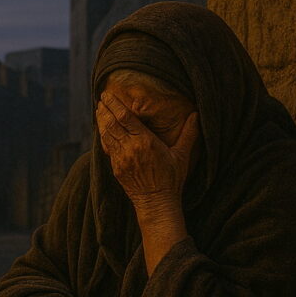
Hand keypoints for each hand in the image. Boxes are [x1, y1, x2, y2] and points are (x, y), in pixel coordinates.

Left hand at [95, 91, 198, 207]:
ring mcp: (121, 158)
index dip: (115, 104)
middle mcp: (130, 148)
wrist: (157, 202)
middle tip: (101, 98)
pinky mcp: (116, 167)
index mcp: (145, 141)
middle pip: (112, 123)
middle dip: (105, 108)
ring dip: (101, 120)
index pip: (125, 117)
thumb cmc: (171, 179)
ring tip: (99, 109)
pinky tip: (102, 128)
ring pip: (107, 134)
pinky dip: (103, 135)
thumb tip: (196, 115)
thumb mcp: (182, 155)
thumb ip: (188, 134)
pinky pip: (106, 147)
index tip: (108, 94)